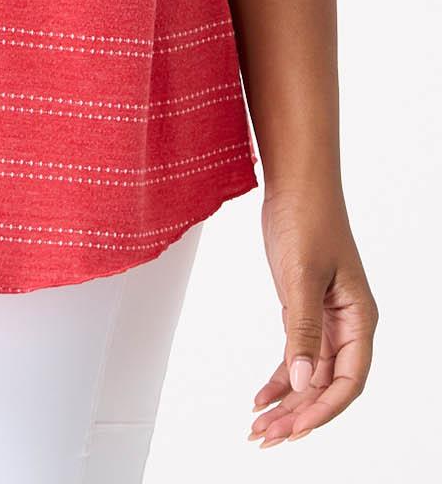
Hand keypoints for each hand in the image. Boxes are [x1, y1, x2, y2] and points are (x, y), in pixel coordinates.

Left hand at [249, 183, 377, 447]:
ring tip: (259, 428)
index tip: (294, 429)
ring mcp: (327, 318)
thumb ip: (302, 329)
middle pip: (328, 384)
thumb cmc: (307, 218)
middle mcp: (348, 324)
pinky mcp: (305, 309)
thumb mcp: (301, 275)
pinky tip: (261, 397)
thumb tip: (302, 381)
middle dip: (299, 415)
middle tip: (267, 438)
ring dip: (287, 402)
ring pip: (310, 374)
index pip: (349, 381)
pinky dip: (280, 377)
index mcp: (359, 318)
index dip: (323, 409)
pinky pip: (297, 355)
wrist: (296, 182)